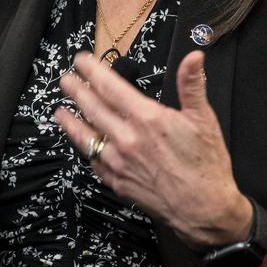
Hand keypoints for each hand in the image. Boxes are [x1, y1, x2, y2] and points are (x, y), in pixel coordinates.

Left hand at [54, 50, 249, 249]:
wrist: (204, 210)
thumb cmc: (206, 165)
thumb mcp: (204, 119)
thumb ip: (192, 85)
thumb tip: (193, 56)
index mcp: (147, 119)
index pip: (111, 88)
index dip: (93, 72)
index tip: (81, 61)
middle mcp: (127, 139)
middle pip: (93, 109)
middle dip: (76, 92)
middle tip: (65, 80)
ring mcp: (119, 163)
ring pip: (86, 138)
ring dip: (71, 123)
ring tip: (59, 112)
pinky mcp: (118, 183)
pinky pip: (95, 163)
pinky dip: (86, 151)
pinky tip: (83, 146)